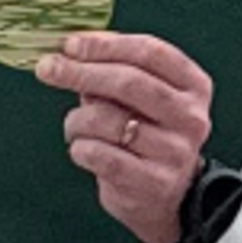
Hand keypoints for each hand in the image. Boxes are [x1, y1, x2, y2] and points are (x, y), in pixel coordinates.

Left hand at [35, 29, 211, 242]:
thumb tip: (70, 47)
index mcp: (193, 86)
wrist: (161, 198)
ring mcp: (175, 151)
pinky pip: (100, 155)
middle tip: (48, 68)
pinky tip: (83, 150)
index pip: (150, 53)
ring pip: (109, 120)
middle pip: (130, 83)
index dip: (106, 45)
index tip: (70, 44)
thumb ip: (111, 72)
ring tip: (75, 126)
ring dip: (77, 120)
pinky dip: (80, 148)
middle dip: (82, 72)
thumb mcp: (138, 100)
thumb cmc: (143, 137)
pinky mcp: (153, 182)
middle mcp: (190, 117)